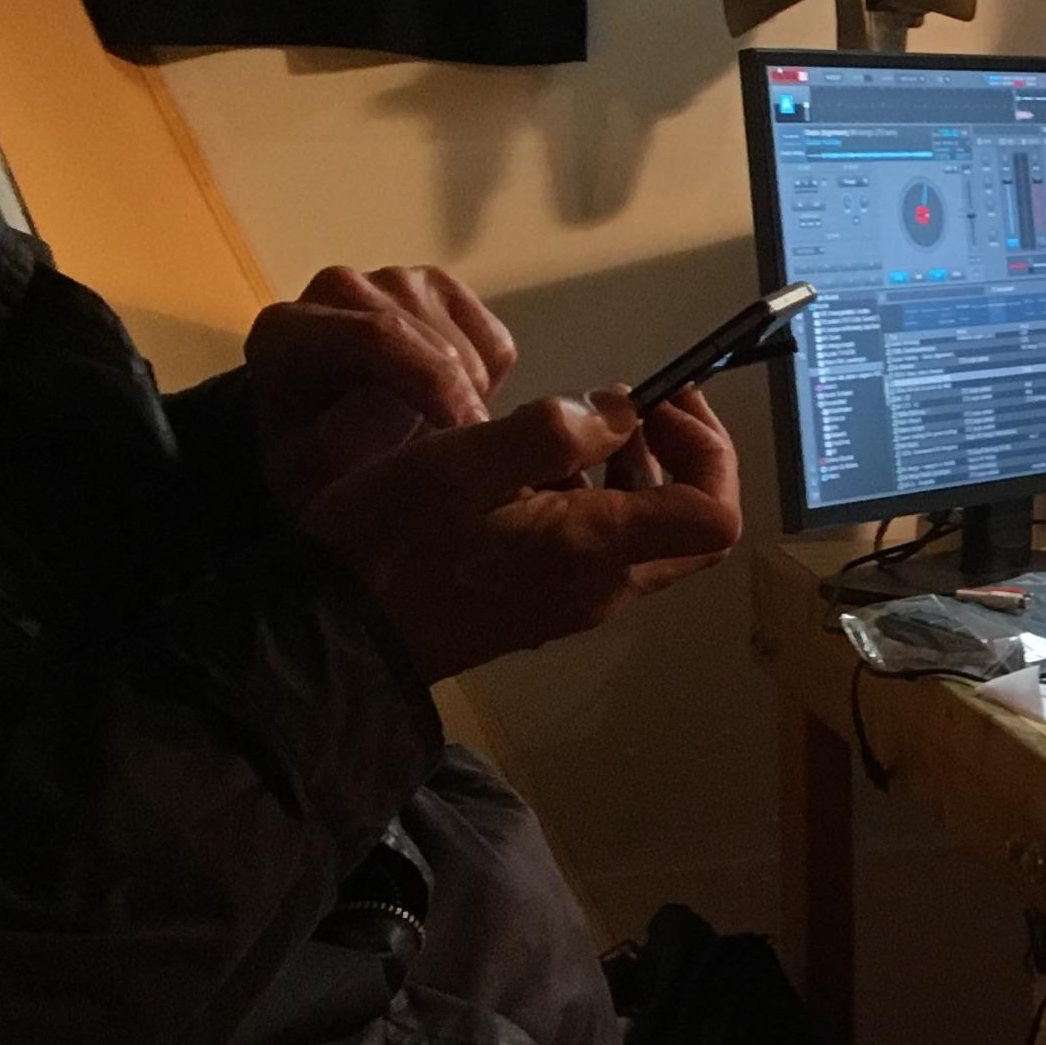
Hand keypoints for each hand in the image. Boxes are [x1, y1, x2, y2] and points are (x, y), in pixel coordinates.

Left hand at [246, 264, 519, 515]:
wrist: (317, 437)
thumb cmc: (309, 459)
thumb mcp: (308, 472)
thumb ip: (343, 443)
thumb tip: (403, 408)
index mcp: (288, 330)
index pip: (378, 336)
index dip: (434, 382)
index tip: (468, 434)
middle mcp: (339, 288)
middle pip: (436, 344)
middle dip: (456, 404)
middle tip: (437, 454)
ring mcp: (395, 281)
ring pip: (472, 346)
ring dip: (470, 399)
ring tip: (432, 431)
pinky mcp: (442, 290)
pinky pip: (495, 345)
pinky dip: (487, 385)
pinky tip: (446, 402)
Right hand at [301, 387, 740, 681]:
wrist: (330, 641)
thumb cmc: (388, 544)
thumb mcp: (461, 464)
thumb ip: (551, 432)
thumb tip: (620, 411)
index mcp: (598, 548)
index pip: (715, 515)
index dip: (710, 451)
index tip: (661, 403)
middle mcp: (603, 587)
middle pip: (692, 527)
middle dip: (682, 458)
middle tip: (633, 407)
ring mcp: (572, 603)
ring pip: (646, 537)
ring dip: (634, 476)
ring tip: (574, 428)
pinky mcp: (539, 606)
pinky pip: (598, 551)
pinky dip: (592, 502)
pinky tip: (531, 471)